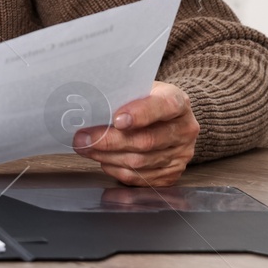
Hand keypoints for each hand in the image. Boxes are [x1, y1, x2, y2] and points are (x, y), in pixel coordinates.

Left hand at [73, 81, 199, 185]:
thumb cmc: (145, 101)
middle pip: (146, 141)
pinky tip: (104, 160)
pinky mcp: (173, 173)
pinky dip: (117, 170)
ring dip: (107, 157)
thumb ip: (121, 97)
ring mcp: (181, 154)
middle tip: (82, 138)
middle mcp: (184, 129)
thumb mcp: (138, 89)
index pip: (164, 106)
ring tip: (86, 148)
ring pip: (140, 162)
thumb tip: (89, 108)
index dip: (140, 114)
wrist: (168, 119)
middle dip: (109, 141)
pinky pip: (141, 178)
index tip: (117, 120)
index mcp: (177, 101)